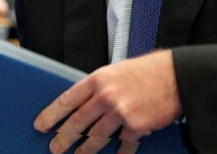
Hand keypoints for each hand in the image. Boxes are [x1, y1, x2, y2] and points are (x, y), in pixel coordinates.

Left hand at [34, 50, 181, 153]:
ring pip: (96, 137)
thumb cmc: (147, 70)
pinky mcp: (136, 128)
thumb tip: (83, 103)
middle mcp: (106, 97)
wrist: (176, 76)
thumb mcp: (116, 71)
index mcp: (98, 79)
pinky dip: (120, 153)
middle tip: (55, 148)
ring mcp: (120, 114)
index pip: (67, 100)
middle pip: (78, 122)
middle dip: (64, 138)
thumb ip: (99, 86)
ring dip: (86, 150)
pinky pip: (123, 145)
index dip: (51, 115)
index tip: (41, 125)